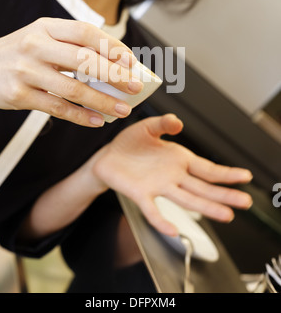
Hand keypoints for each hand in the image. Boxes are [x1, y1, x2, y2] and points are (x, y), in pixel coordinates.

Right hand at [0, 17, 141, 125]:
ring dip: (103, 101)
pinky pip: (58, 108)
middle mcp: (36, 46)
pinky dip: (81, 116)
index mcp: (45, 27)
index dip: (112, 46)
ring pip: (74, 89)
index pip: (86, 32)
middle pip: (85, 61)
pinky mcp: (19, 95)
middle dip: (115, 75)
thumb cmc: (16, 53)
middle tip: (135, 87)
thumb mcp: (39, 38)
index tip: (130, 60)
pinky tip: (96, 121)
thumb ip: (70, 46)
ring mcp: (27, 71)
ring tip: (122, 109)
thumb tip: (111, 65)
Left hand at [92, 114, 252, 235]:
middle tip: (245, 202)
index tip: (245, 176)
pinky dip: (162, 220)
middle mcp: (173, 176)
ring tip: (226, 215)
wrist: (107, 157)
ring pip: (186, 199)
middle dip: (225, 195)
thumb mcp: (148, 127)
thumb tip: (178, 123)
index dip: (227, 173)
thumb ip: (163, 124)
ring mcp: (158, 187)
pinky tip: (173, 230)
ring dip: (206, 208)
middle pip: (203, 188)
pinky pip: (153, 211)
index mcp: (178, 159)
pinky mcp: (140, 195)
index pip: (207, 168)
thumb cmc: (129, 143)